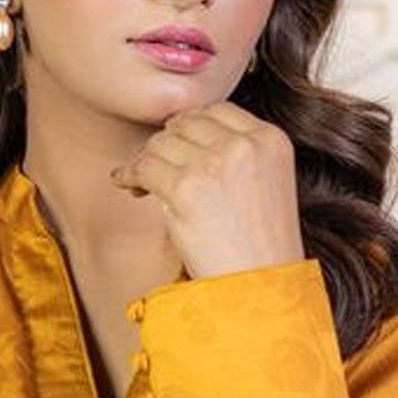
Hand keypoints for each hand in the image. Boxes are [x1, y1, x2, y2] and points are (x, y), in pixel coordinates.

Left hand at [110, 101, 304, 278]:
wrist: (259, 287)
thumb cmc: (260, 248)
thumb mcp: (267, 185)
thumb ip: (238, 154)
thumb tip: (182, 133)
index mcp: (271, 139)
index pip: (217, 110)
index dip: (191, 127)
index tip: (178, 147)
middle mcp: (244, 144)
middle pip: (186, 123)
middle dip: (167, 144)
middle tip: (156, 168)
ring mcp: (214, 163)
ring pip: (161, 143)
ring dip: (146, 161)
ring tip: (142, 183)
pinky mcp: (186, 187)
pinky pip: (143, 167)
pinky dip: (129, 175)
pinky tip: (127, 185)